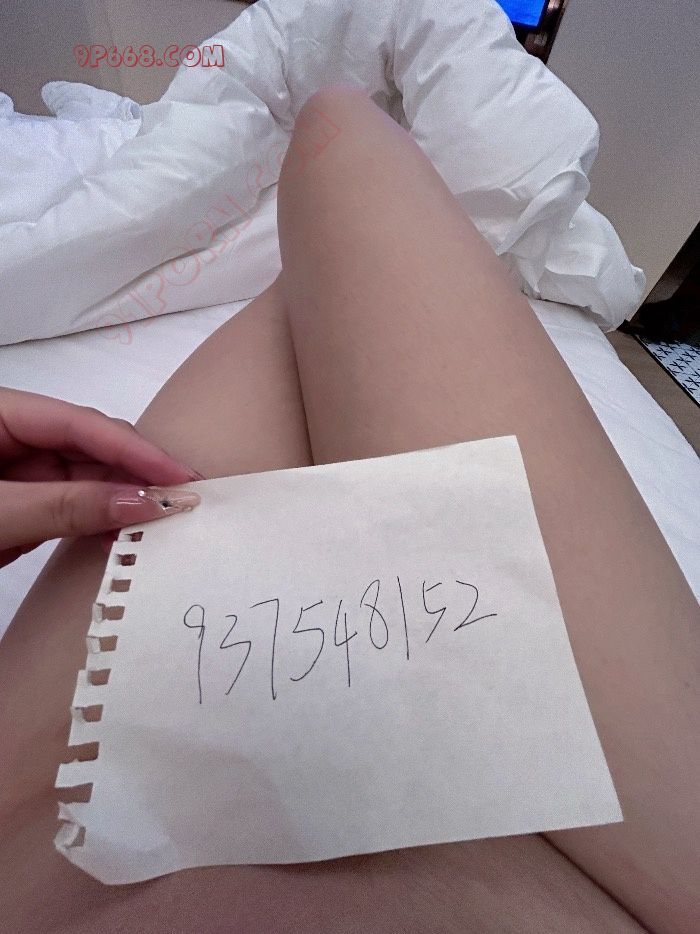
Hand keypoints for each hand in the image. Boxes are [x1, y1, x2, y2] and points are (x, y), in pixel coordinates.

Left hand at [0, 388, 201, 567]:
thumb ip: (65, 506)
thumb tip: (142, 502)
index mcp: (0, 415)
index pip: (81, 424)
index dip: (135, 450)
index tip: (179, 477)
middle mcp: (15, 436)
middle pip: (91, 447)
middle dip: (137, 475)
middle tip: (182, 502)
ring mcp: (21, 472)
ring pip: (88, 479)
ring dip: (125, 502)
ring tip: (163, 522)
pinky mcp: (25, 505)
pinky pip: (74, 506)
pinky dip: (102, 521)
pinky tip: (127, 535)